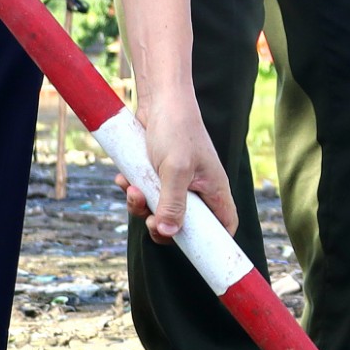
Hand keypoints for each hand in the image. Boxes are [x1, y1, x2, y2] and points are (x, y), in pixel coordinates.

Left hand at [119, 98, 236, 243]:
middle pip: (184, 225)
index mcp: (214, 189)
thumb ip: (172, 202)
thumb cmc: (176, 128)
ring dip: (141, 204)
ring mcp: (178, 182)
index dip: (212, 243)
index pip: (224, 225)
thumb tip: (168, 233)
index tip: (190, 251)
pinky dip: (134, 190)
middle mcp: (199, 188)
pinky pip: (146, 194)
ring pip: (160, 210)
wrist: (159, 99)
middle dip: (161, 224)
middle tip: (148, 218)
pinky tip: (125, 178)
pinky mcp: (158, 174)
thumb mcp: (175, 169)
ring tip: (132, 187)